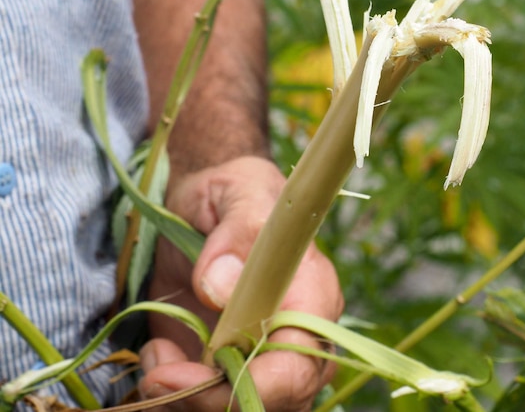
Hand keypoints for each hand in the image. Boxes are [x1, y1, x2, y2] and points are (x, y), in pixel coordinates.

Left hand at [137, 156, 343, 410]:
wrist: (206, 205)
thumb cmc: (232, 191)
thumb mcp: (237, 190)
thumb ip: (239, 229)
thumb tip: (221, 285)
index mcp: (312, 295)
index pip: (302, 364)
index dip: (252, 384)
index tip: (189, 371)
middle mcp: (297, 338)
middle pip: (276, 403)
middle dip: (210, 403)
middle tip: (157, 372)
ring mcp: (262, 359)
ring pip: (241, 411)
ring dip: (186, 403)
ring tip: (155, 359)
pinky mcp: (227, 370)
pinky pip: (208, 405)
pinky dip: (172, 400)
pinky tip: (157, 359)